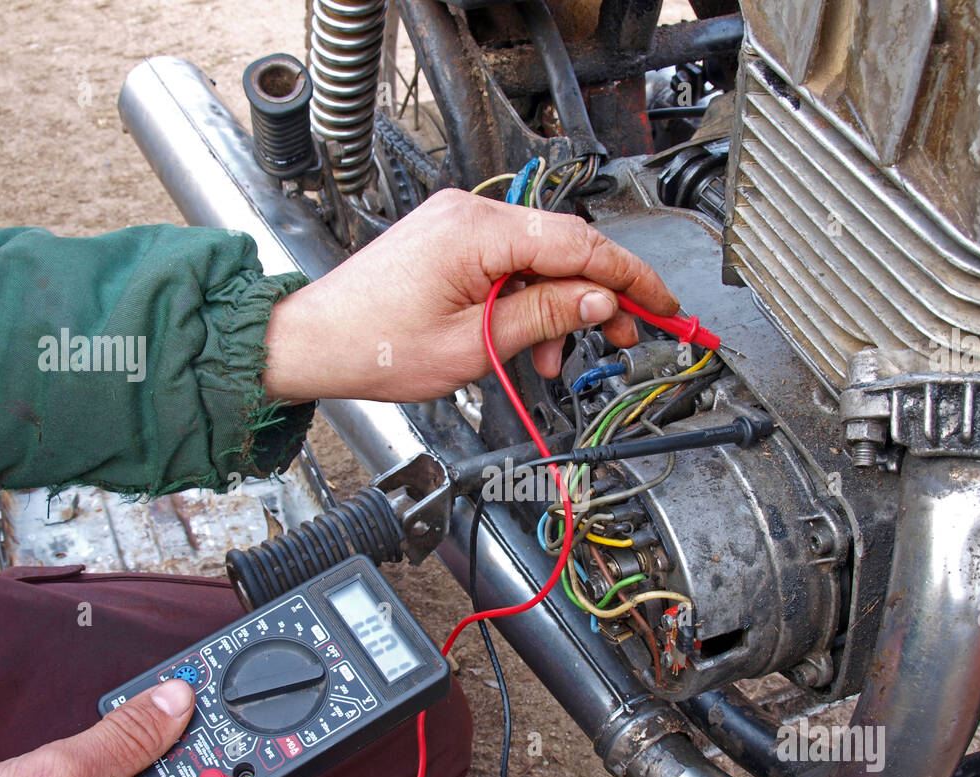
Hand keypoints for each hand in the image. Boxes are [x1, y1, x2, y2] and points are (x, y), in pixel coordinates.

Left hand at [261, 188, 679, 402]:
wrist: (314, 341)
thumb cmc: (375, 346)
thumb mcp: (476, 344)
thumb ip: (545, 315)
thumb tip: (602, 299)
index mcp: (478, 232)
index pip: (580, 243)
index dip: (630, 278)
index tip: (664, 305)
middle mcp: (470, 213)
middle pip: (565, 246)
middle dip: (599, 296)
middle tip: (628, 338)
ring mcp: (459, 223)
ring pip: (539, 258)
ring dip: (559, 307)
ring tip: (555, 360)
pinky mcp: (450, 239)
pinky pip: (509, 263)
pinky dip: (527, 300)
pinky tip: (528, 341)